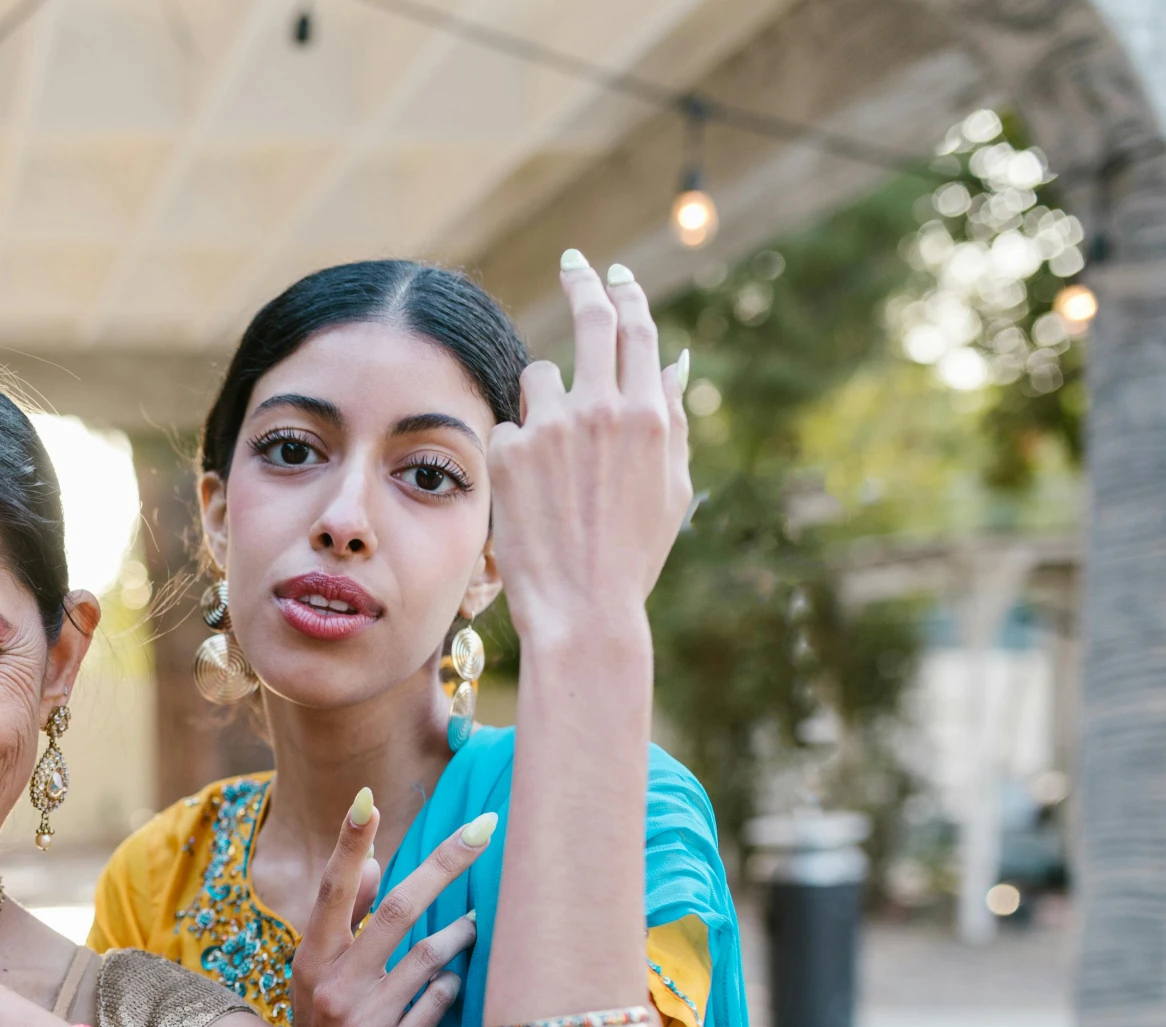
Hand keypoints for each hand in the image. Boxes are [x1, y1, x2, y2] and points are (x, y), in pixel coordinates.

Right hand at [290, 792, 493, 1026]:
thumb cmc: (325, 1025)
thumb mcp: (318, 974)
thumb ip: (346, 919)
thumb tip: (375, 863)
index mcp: (311, 958)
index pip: (332, 889)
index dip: (349, 844)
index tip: (367, 798)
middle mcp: (332, 985)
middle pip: (398, 910)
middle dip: (445, 862)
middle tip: (485, 826)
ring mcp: (362, 1021)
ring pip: (431, 956)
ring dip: (462, 932)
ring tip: (476, 922)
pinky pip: (441, 1001)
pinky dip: (454, 984)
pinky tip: (457, 980)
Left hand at [486, 254, 691, 648]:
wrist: (583, 606)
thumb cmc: (631, 553)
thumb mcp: (669, 485)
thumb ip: (670, 417)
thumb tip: (675, 360)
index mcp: (649, 415)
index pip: (637, 331)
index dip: (626, 294)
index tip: (616, 274)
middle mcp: (601, 410)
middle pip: (591, 320)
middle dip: (584, 282)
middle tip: (574, 263)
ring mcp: (551, 427)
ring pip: (539, 376)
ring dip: (543, 399)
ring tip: (553, 460)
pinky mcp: (509, 450)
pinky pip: (510, 425)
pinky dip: (518, 449)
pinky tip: (530, 495)